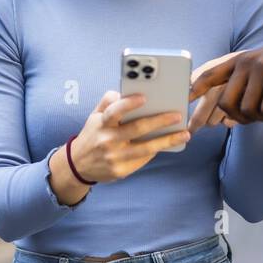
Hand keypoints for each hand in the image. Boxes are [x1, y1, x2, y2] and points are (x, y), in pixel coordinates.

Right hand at [63, 90, 190, 185]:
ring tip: (184, 134)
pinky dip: (157, 150)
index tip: (144, 97)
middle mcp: (107, 140)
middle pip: (136, 129)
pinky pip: (143, 159)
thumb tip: (124, 91)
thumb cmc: (92, 135)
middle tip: (177, 115)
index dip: (128, 104)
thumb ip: (107, 102)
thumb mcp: (94, 117)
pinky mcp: (121, 171)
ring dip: (167, 140)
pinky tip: (170, 144)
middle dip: (159, 121)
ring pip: (145, 148)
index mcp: (101, 124)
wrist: (78, 165)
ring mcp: (114, 157)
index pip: (114, 111)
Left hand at [187, 40, 262, 122]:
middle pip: (227, 103)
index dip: (195, 88)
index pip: (211, 74)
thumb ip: (247, 87)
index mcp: (242, 59)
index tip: (183, 100)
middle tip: (261, 115)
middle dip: (241, 117)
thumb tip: (228, 116)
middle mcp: (248, 61)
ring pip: (248, 110)